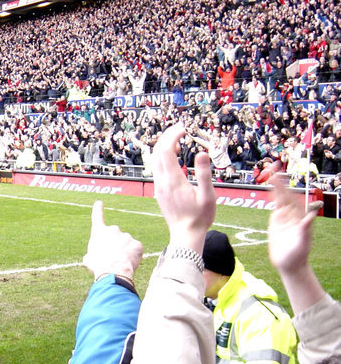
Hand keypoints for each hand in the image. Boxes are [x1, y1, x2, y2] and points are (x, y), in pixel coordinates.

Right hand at [83, 201, 141, 281]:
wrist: (113, 270)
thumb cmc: (98, 265)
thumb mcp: (88, 259)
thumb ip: (91, 255)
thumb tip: (90, 258)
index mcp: (99, 232)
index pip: (97, 217)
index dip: (98, 210)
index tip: (99, 203)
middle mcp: (113, 230)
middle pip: (115, 237)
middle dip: (115, 245)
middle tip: (112, 258)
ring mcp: (126, 236)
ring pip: (126, 244)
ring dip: (124, 251)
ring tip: (120, 263)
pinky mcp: (137, 244)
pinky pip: (135, 250)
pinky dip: (133, 256)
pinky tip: (128, 263)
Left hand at [152, 123, 215, 253]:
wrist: (185, 235)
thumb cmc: (199, 218)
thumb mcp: (208, 196)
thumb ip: (204, 174)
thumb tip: (202, 152)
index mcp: (173, 181)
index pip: (166, 150)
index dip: (173, 136)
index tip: (184, 128)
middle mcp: (162, 182)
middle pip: (157, 152)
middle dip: (167, 136)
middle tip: (180, 128)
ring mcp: (158, 186)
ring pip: (155, 160)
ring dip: (164, 146)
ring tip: (178, 138)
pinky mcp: (159, 191)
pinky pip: (157, 168)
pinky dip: (164, 156)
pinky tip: (174, 155)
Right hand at [267, 174, 317, 274]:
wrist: (290, 265)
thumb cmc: (298, 254)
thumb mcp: (303, 241)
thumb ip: (306, 228)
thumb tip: (311, 215)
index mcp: (298, 215)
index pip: (290, 196)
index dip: (285, 184)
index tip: (279, 173)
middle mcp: (291, 214)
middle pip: (284, 193)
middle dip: (279, 180)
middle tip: (273, 166)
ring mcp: (283, 217)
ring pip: (278, 198)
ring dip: (274, 186)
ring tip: (270, 174)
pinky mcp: (275, 223)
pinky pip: (274, 207)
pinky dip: (271, 197)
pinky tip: (269, 190)